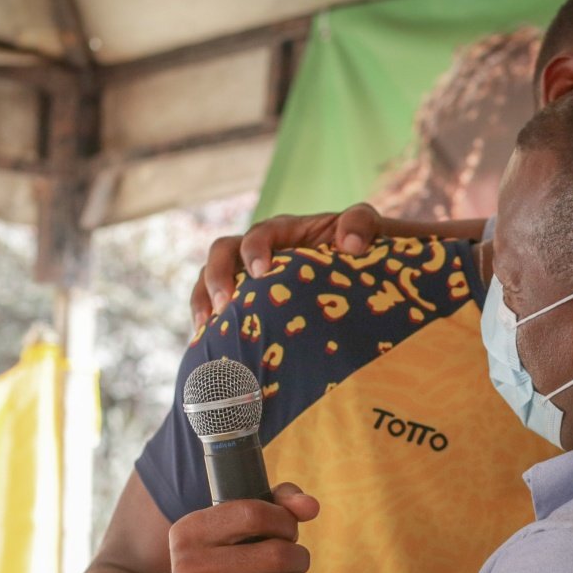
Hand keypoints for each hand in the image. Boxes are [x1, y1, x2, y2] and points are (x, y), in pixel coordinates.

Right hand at [170, 483, 319, 572]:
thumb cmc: (228, 565)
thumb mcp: (239, 528)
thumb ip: (278, 503)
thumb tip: (310, 507)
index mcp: (189, 533)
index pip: (253, 514)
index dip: (284, 522)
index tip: (288, 533)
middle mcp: (189, 570)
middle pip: (275, 555)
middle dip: (299, 558)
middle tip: (297, 564)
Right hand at [191, 205, 382, 326]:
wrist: (364, 276)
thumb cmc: (364, 251)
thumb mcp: (370, 229)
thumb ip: (362, 223)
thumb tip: (350, 244)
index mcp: (284, 231)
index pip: (258, 234)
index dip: (254, 250)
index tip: (260, 273)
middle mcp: (258, 251)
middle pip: (222, 253)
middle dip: (217, 277)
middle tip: (224, 304)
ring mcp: (247, 278)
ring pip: (209, 281)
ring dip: (202, 302)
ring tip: (205, 330)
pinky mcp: (244, 305)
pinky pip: (217, 311)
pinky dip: (209, 327)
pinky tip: (210, 350)